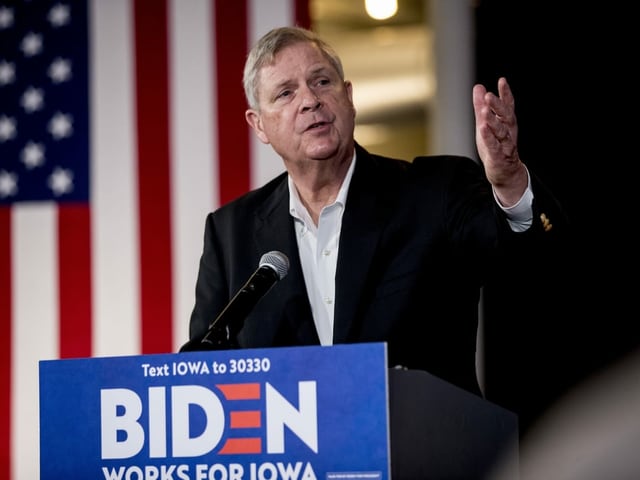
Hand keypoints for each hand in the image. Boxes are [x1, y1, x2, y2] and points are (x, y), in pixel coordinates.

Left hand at [472, 77, 527, 206]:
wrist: (505, 172)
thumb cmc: (496, 146)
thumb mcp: (486, 124)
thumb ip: (482, 107)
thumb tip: (479, 87)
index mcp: (507, 123)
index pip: (508, 106)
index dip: (506, 94)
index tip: (502, 81)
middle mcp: (509, 132)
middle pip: (505, 117)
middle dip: (498, 106)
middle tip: (490, 96)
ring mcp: (505, 145)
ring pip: (501, 132)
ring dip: (493, 121)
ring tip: (485, 112)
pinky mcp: (499, 157)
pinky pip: (494, 146)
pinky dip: (489, 138)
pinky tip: (483, 129)